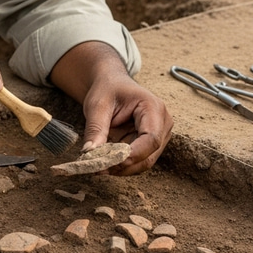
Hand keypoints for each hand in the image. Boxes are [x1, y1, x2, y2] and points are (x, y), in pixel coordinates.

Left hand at [50, 41, 172, 175]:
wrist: (112, 85)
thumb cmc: (107, 90)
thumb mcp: (97, 106)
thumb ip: (95, 129)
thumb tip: (89, 154)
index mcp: (153, 107)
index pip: (150, 139)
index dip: (132, 155)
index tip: (108, 163)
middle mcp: (163, 123)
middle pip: (149, 155)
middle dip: (123, 165)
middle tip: (97, 168)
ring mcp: (160, 135)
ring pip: (144, 162)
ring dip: (121, 168)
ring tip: (98, 165)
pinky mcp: (151, 144)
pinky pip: (138, 161)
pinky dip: (121, 165)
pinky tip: (105, 162)